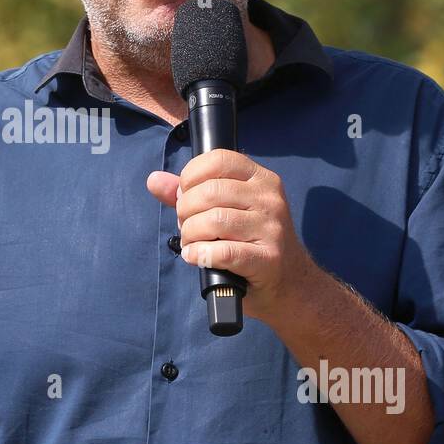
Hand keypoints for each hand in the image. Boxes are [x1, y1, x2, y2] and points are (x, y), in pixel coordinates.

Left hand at [146, 149, 318, 327]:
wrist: (289, 283)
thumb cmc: (250, 243)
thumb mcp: (226, 210)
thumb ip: (189, 194)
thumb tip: (154, 180)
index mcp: (261, 179)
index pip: (218, 160)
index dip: (191, 177)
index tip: (185, 196)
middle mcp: (269, 199)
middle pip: (210, 193)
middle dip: (186, 211)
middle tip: (186, 226)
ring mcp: (272, 228)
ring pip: (213, 221)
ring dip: (191, 236)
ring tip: (192, 244)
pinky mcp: (268, 258)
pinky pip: (223, 252)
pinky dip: (201, 255)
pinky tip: (197, 257)